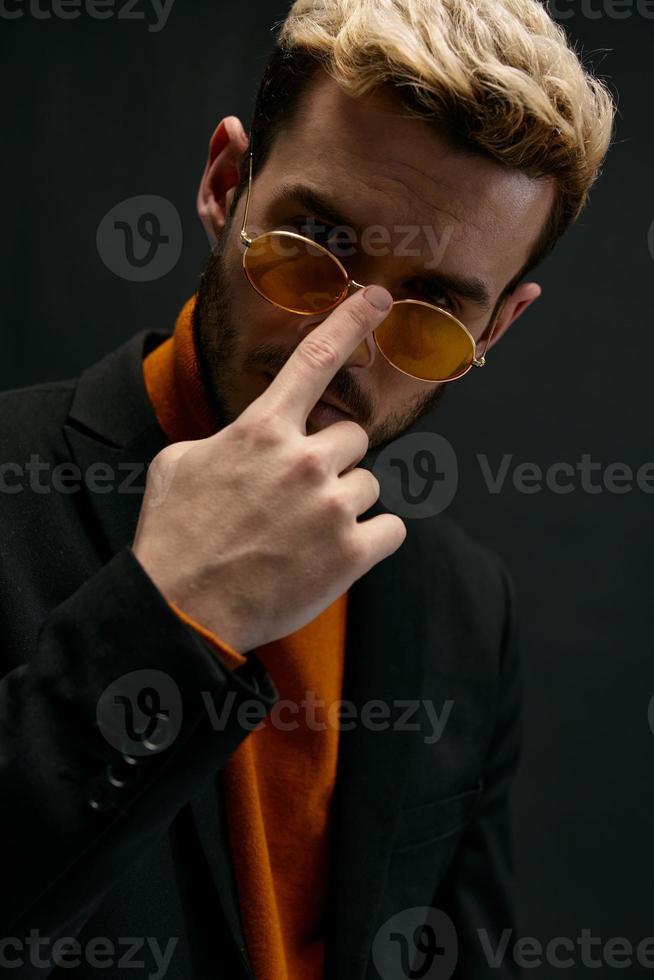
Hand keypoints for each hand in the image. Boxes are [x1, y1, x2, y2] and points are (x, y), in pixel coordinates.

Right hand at [132, 285, 406, 653]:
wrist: (182, 609)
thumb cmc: (175, 536)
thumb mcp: (178, 463)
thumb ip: (226, 437)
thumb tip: (251, 433)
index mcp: (261, 431)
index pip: (314, 359)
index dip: (350, 322)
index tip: (379, 299)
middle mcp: (304, 460)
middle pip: (354, 435)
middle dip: (333, 459)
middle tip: (301, 493)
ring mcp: (332, 507)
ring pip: (369, 484)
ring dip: (345, 503)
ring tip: (304, 534)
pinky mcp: (353, 553)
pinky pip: (391, 528)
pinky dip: (370, 539)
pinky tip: (334, 554)